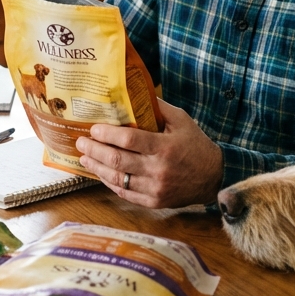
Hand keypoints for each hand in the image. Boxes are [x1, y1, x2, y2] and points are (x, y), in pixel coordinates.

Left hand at [75, 98, 223, 207]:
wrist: (214, 177)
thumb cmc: (195, 145)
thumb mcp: (182, 120)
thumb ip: (158, 108)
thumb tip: (133, 93)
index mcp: (165, 147)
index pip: (129, 140)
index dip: (107, 134)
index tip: (93, 129)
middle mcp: (158, 169)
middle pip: (117, 160)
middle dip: (94, 150)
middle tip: (80, 142)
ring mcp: (155, 189)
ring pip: (117, 179)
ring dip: (97, 167)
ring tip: (84, 158)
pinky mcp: (154, 202)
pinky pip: (125, 194)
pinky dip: (109, 183)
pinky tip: (100, 173)